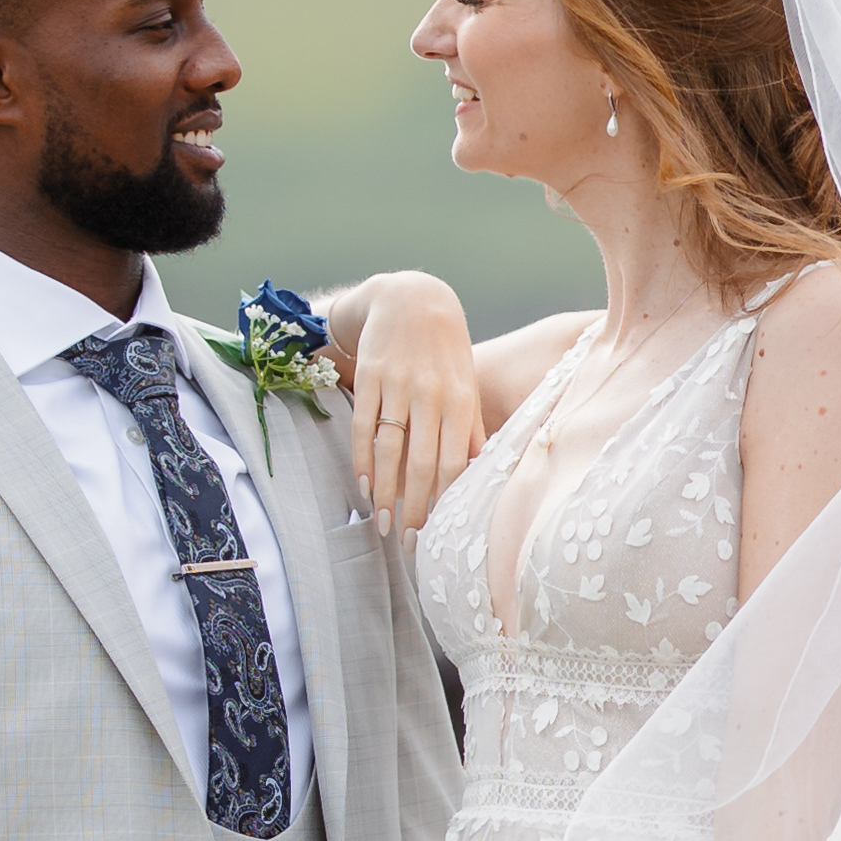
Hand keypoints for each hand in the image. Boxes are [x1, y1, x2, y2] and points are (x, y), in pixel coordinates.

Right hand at [343, 274, 482, 533]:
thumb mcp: (467, 386)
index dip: (443, 500)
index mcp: (460, 400)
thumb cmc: (447, 352)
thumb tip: (478, 476)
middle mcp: (430, 394)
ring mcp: (398, 384)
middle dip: (412, 507)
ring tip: (381, 522)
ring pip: (389, 448)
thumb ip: (472, 430)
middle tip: (405, 541)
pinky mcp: (370, 376)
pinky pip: (364, 426)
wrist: (413, 299)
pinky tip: (363, 486)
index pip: (452, 461)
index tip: (435, 532)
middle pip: (419, 462)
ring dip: (384, 491)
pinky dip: (362, 460)